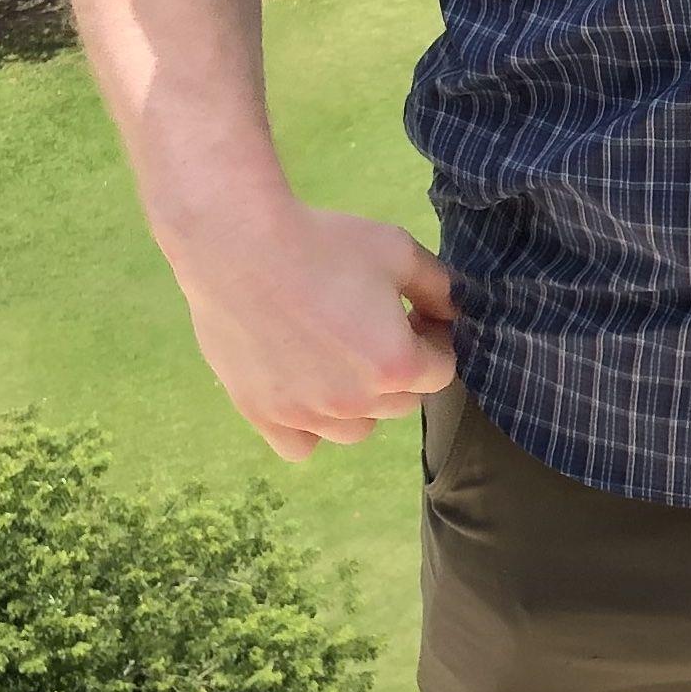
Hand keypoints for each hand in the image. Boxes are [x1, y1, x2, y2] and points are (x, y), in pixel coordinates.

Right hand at [174, 199, 460, 462]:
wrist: (239, 247)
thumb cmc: (324, 243)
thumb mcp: (398, 251)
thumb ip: (438, 287)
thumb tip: (451, 311)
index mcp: (396, 365)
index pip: (442, 371)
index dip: (434, 339)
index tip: (412, 314)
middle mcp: (355, 402)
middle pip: (401, 402)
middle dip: (399, 368)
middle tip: (373, 328)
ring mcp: (306, 414)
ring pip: (356, 430)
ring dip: (360, 402)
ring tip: (338, 359)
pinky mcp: (262, 415)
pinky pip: (301, 447)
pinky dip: (310, 428)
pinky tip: (305, 390)